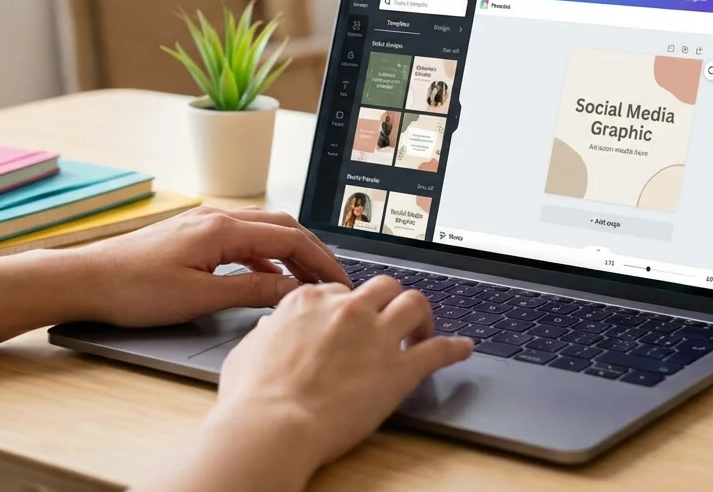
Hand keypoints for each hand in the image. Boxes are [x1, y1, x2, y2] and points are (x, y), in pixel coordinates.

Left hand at [73, 206, 350, 327]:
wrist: (85, 280)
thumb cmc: (134, 290)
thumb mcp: (200, 298)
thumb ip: (252, 292)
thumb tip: (294, 291)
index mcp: (223, 229)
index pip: (291, 238)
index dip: (321, 261)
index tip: (341, 284)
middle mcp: (217, 217)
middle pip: (283, 227)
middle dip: (313, 252)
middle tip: (334, 281)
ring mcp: (204, 223)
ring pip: (264, 230)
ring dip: (290, 253)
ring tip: (308, 282)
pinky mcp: (192, 234)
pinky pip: (242, 239)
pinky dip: (264, 257)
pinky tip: (267, 280)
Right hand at [209, 276, 473, 475]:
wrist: (272, 425)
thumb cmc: (253, 396)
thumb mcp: (249, 349)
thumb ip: (270, 332)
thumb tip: (274, 329)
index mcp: (310, 301)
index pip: (338, 290)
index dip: (347, 308)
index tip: (350, 321)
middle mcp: (348, 309)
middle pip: (382, 288)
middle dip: (388, 301)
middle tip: (389, 320)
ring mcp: (377, 336)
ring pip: (415, 303)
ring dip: (421, 316)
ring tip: (423, 330)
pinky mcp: (399, 369)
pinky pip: (439, 350)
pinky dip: (455, 348)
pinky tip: (463, 349)